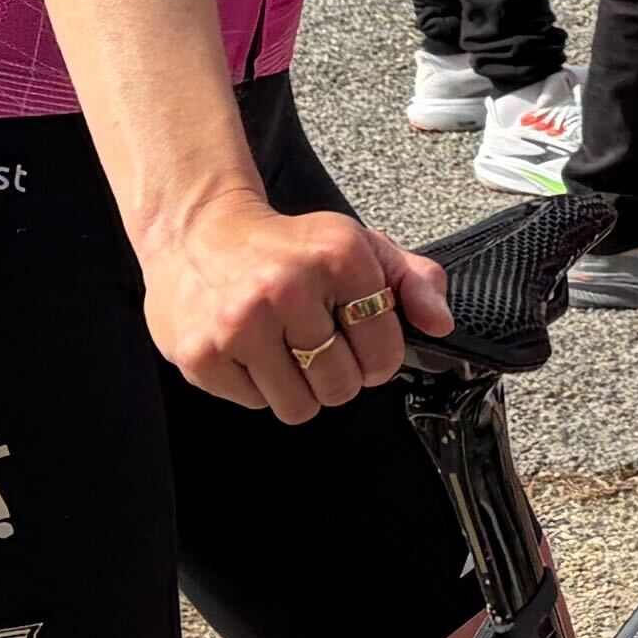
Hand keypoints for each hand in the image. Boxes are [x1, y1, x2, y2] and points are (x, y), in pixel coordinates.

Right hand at [135, 192, 449, 424]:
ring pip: (298, 406)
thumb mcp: (356, 245)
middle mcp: (287, 287)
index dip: (378, 357)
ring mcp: (240, 323)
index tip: (361, 343)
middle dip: (337, 376)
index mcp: (337, 256)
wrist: (197, 231)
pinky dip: (257, 385)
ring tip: (284, 349)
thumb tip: (440, 322)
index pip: (384, 349)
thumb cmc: (286, 246)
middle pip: (342, 386)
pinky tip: (250, 348)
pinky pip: (254, 403)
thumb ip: (412, 279)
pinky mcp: (202, 354)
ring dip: (298, 387)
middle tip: (317, 347)